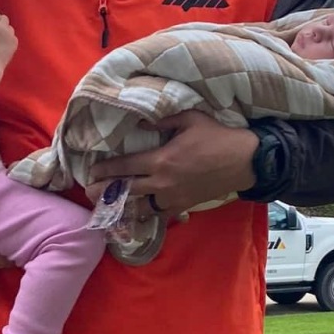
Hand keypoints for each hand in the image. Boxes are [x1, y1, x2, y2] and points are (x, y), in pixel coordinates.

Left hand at [85, 112, 258, 217]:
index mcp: (160, 161)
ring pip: (140, 207)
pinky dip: (147, 213)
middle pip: (126, 191)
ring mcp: (172, 198)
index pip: (124, 167)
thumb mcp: (189, 119)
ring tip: (108, 206)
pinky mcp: (183, 207)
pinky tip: (137, 213)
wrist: (244, 162)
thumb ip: (162, 121)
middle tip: (89, 193)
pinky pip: (159, 214)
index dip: (105, 170)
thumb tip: (140, 123)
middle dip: (105, 192)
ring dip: (123, 206)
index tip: (92, 172)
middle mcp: (162, 183)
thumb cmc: (217, 137)